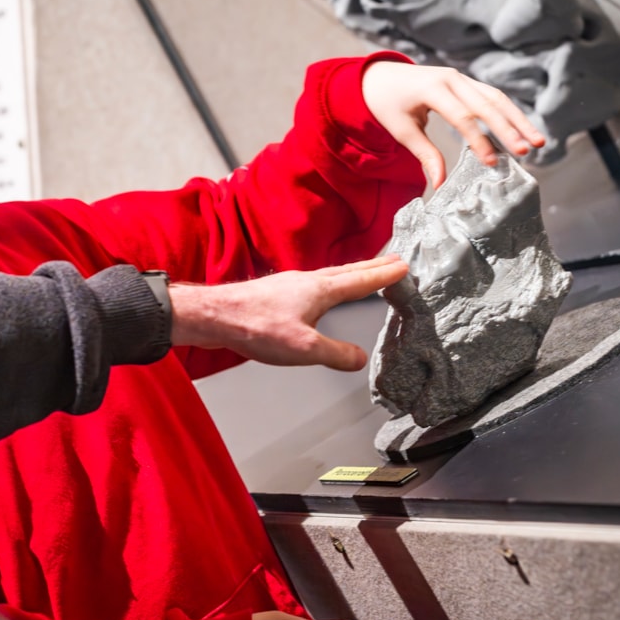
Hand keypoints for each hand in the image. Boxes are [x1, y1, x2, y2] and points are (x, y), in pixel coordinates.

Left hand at [169, 255, 406, 368]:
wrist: (215, 316)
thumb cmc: (254, 327)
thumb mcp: (303, 348)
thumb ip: (335, 354)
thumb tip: (360, 359)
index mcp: (320, 290)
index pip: (361, 281)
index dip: (384, 275)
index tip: (404, 266)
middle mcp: (306, 281)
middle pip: (347, 271)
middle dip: (372, 267)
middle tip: (393, 260)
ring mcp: (289, 285)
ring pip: (329, 276)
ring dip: (350, 273)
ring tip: (363, 274)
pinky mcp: (274, 293)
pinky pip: (312, 284)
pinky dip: (328, 283)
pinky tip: (319, 293)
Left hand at [361, 61, 545, 187]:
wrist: (381, 76)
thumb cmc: (388, 104)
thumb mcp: (401, 130)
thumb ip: (424, 154)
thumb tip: (440, 183)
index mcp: (432, 88)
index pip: (463, 117)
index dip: (479, 141)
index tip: (492, 163)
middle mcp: (452, 78)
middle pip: (487, 104)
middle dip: (509, 129)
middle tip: (527, 150)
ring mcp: (461, 77)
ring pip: (497, 98)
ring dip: (518, 120)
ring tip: (538, 141)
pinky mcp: (467, 82)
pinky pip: (492, 96)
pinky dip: (509, 113)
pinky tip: (524, 130)